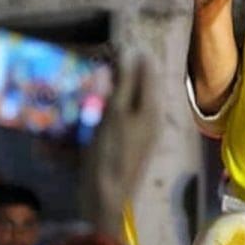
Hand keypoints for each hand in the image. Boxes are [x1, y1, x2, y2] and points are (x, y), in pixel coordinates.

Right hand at [78, 56, 155, 235]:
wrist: (107, 197)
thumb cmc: (110, 152)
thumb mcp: (115, 113)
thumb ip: (125, 82)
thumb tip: (132, 51)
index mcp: (153, 106)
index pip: (147, 67)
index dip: (129, 53)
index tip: (106, 47)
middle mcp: (152, 115)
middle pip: (139, 82)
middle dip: (119, 70)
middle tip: (96, 63)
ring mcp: (142, 129)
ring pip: (128, 97)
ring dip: (111, 87)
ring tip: (91, 83)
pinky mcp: (129, 140)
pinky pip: (120, 114)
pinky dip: (107, 106)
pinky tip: (92, 108)